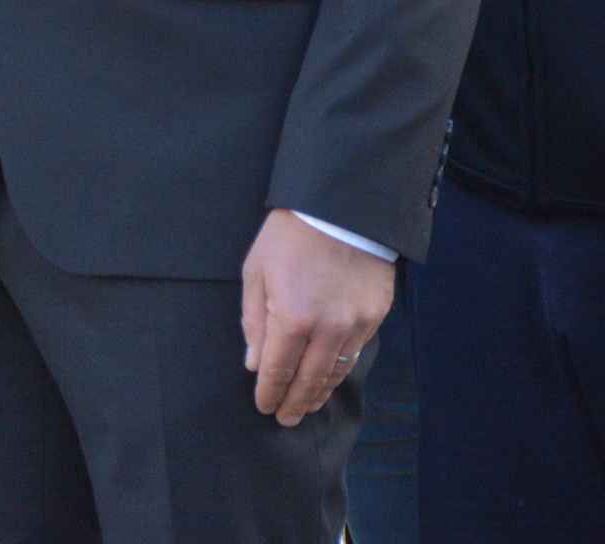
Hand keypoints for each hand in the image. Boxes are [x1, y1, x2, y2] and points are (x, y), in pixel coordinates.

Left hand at [242, 211, 393, 426]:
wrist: (340, 210)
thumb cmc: (289, 237)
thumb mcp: (256, 272)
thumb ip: (254, 321)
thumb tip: (254, 362)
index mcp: (291, 317)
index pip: (278, 370)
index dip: (270, 393)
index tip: (264, 407)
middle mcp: (327, 328)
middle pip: (309, 379)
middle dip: (295, 403)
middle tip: (285, 419)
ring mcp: (355, 325)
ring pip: (336, 372)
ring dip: (319, 392)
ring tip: (306, 406)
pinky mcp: (375, 317)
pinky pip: (355, 354)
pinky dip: (340, 371)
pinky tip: (329, 378)